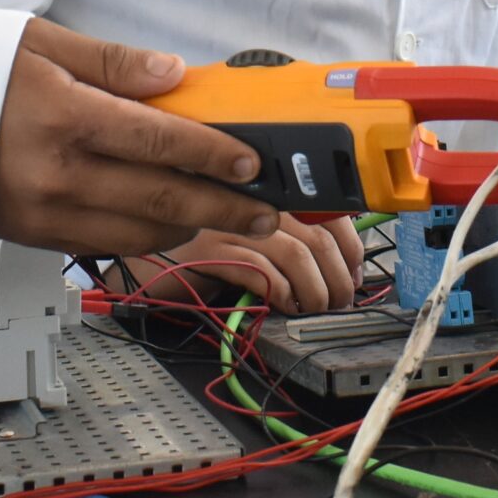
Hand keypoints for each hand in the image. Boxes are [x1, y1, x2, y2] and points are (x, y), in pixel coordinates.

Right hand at [0, 20, 278, 256]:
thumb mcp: (38, 41)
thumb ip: (112, 61)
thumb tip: (173, 75)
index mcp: (62, 116)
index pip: (160, 141)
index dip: (215, 155)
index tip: (253, 163)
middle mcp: (55, 173)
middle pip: (161, 200)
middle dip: (225, 208)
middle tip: (268, 212)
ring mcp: (43, 213)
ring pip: (139, 235)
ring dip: (193, 230)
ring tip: (233, 221)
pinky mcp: (31, 236)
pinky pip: (104, 245)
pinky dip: (147, 239)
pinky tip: (174, 225)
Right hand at [129, 215, 365, 315]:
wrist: (143, 261)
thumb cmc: (201, 249)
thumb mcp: (253, 236)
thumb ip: (289, 238)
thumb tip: (340, 268)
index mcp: (268, 188)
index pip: (330, 208)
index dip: (351, 247)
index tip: (354, 275)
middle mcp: (251, 196)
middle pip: (319, 235)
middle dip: (338, 278)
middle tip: (339, 302)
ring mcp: (230, 220)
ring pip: (298, 255)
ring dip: (316, 291)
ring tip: (314, 309)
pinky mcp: (211, 249)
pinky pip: (264, 273)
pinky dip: (283, 294)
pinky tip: (283, 306)